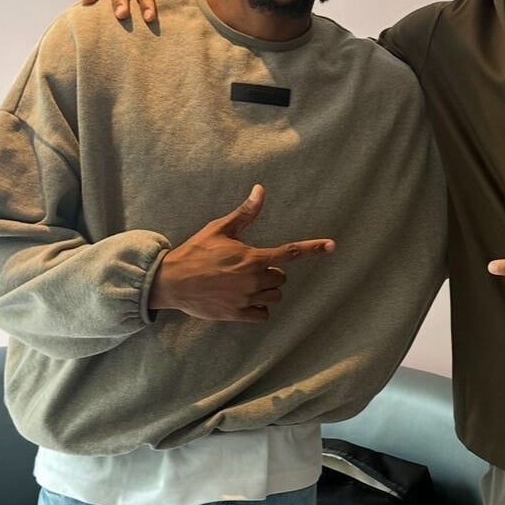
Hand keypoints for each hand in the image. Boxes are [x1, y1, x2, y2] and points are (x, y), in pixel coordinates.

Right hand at [149, 185, 334, 321]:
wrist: (172, 281)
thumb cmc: (196, 252)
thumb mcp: (219, 229)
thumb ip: (245, 213)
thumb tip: (260, 189)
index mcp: (253, 258)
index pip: (290, 253)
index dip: (313, 248)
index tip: (332, 245)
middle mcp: (254, 279)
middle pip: (280, 278)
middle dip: (270, 273)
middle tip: (247, 267)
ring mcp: (247, 299)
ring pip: (274, 296)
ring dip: (265, 290)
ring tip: (243, 283)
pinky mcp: (238, 314)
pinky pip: (263, 314)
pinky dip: (258, 308)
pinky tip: (243, 299)